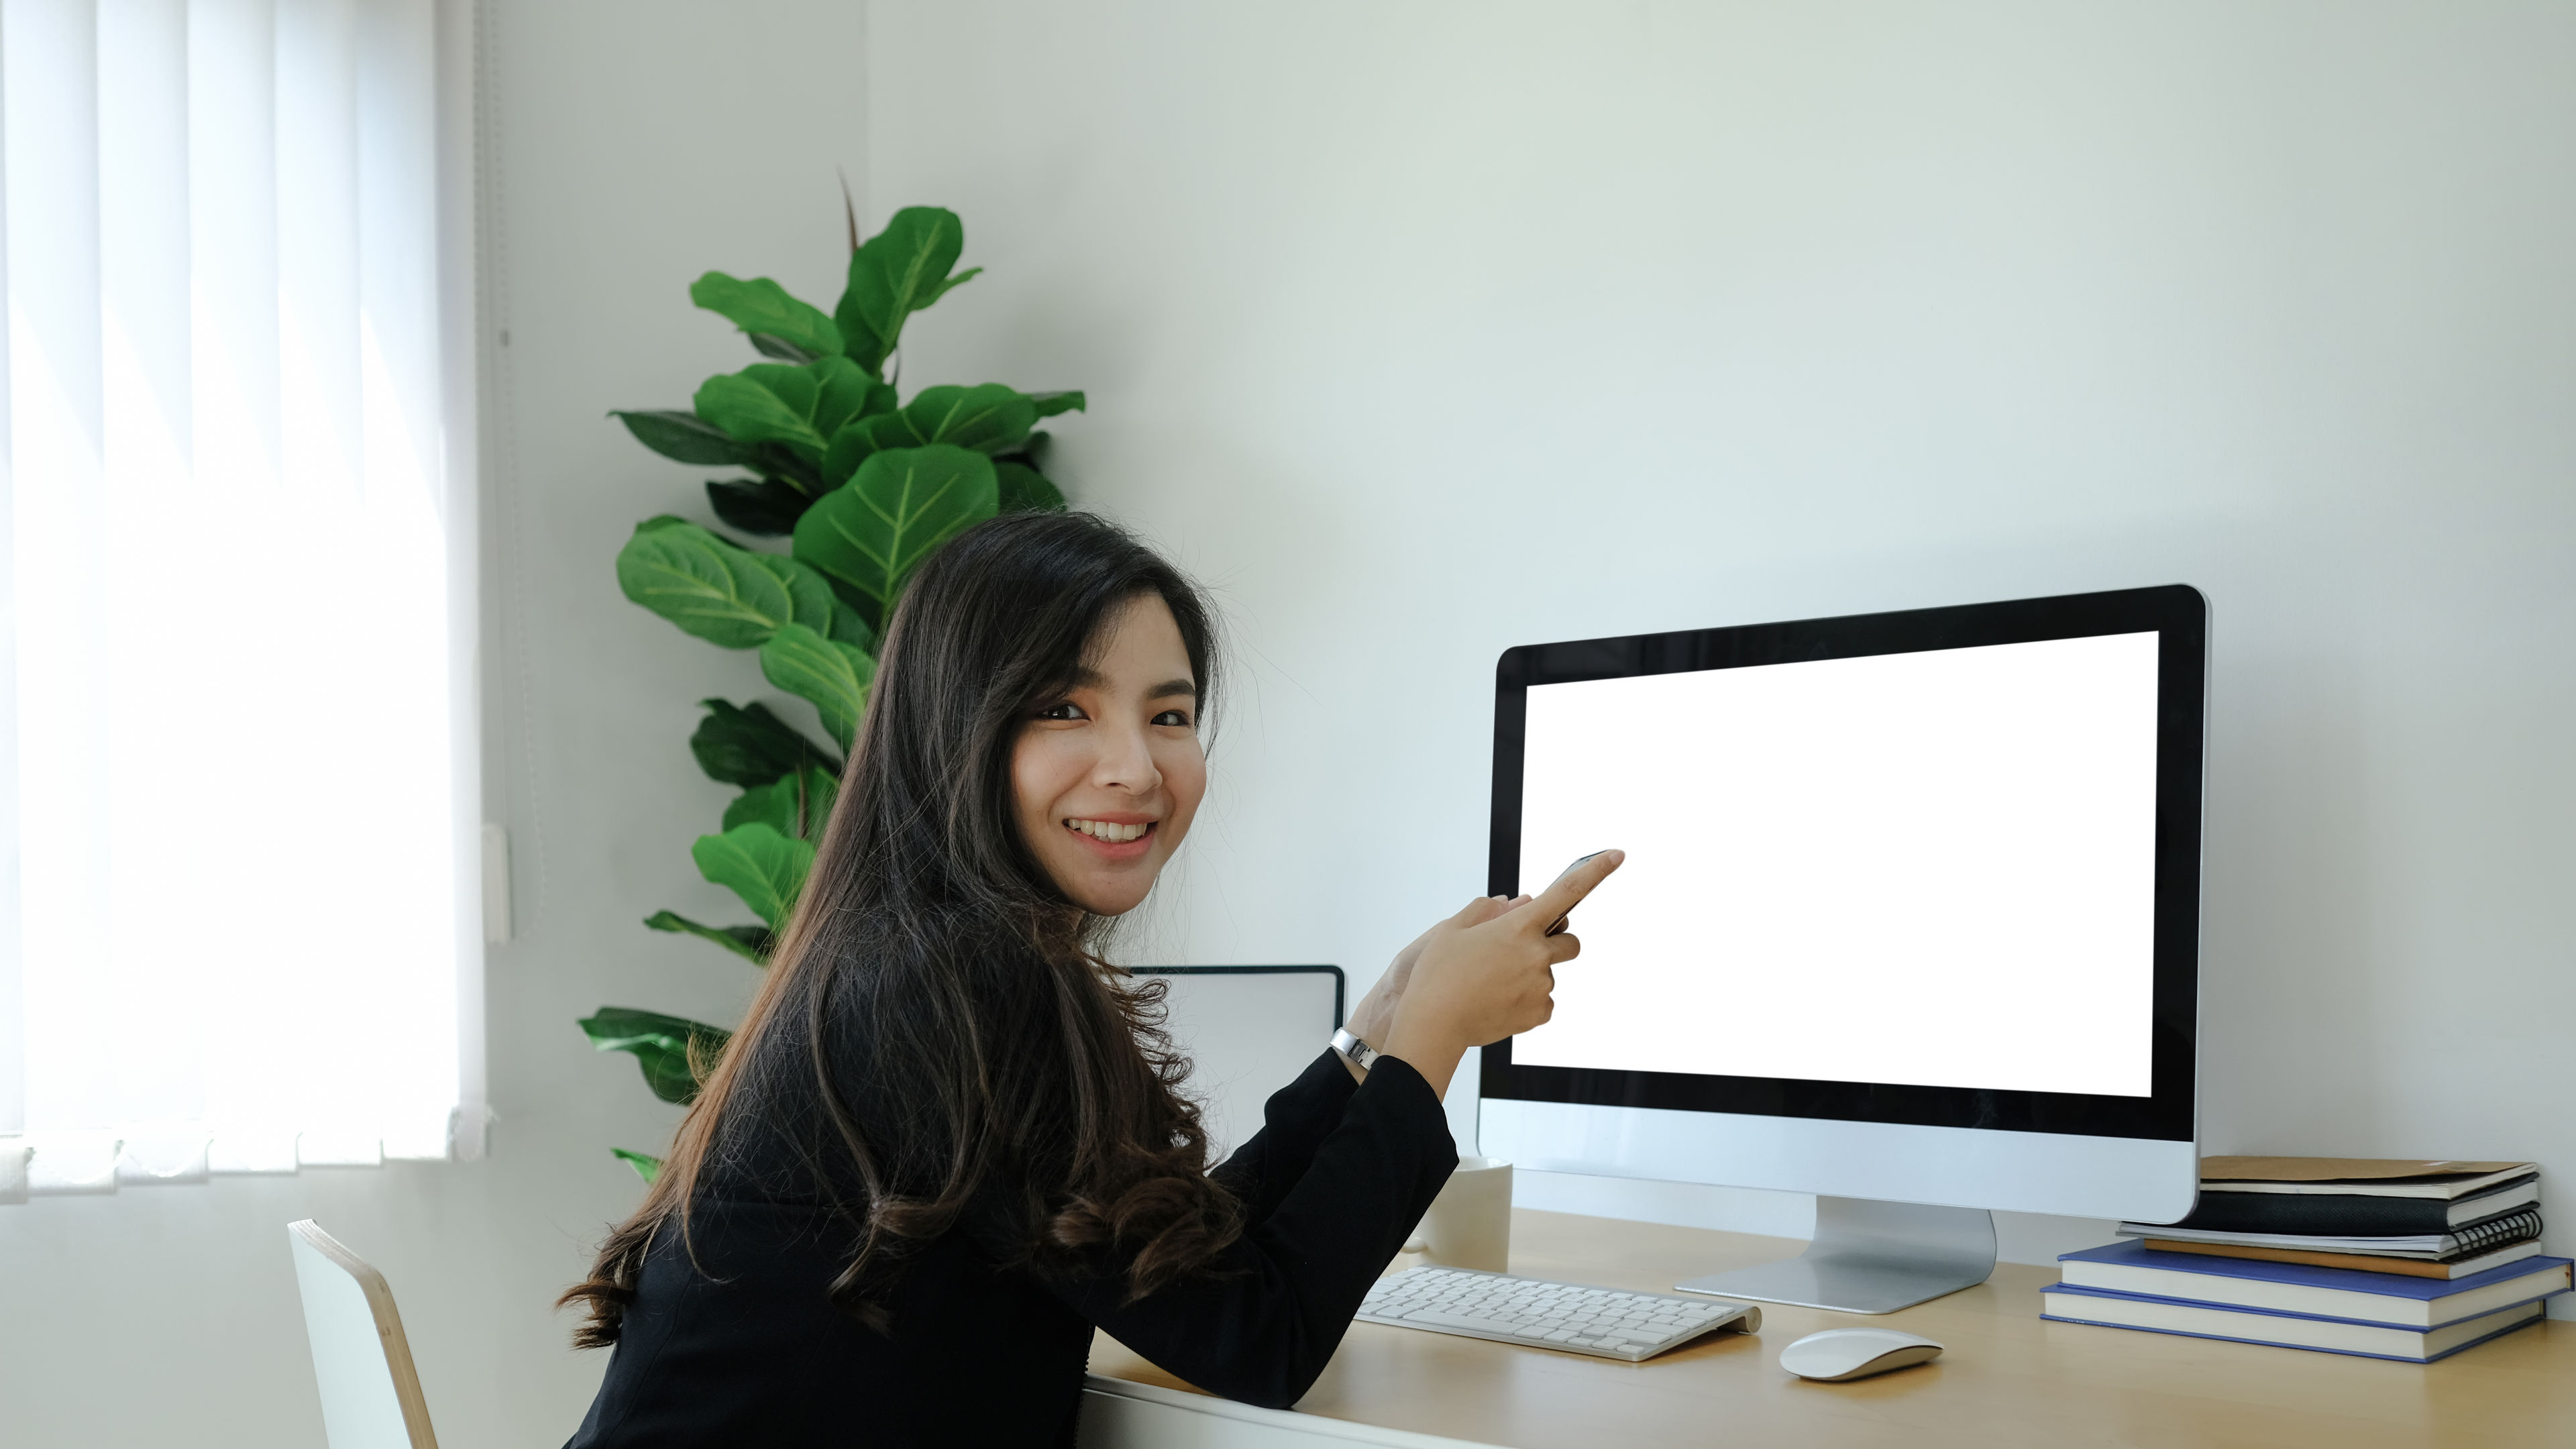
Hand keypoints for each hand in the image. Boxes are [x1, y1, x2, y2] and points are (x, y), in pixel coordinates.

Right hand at [1380, 850, 1623, 1096]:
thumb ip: (1484, 910)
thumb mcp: (1452, 930)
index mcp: (1518, 926)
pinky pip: (1543, 1002)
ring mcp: (1541, 986)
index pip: (1567, 891)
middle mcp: (1537, 954)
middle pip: (1571, 943)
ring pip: (1549, 974)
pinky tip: (1498, 1002)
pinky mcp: (1539, 1014)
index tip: (1616, 855)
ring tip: (1493, 984)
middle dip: (1556, 943)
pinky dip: (1526, 1000)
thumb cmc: (1437, 975)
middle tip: (1524, 951)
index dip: (1596, 870)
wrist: (1434, 1025)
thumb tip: (1510, 905)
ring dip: (1531, 975)